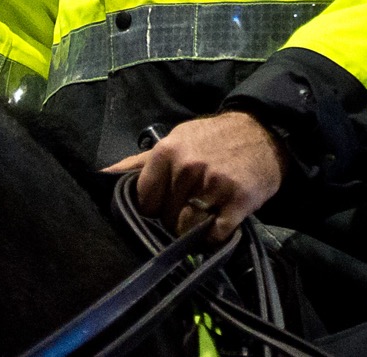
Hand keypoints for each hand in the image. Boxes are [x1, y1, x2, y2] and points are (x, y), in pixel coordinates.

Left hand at [103, 111, 286, 241]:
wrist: (266, 132)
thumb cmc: (214, 139)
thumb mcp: (176, 140)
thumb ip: (139, 162)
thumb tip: (100, 176)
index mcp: (167, 151)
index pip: (144, 202)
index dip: (155, 207)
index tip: (169, 200)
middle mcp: (188, 166)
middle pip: (165, 218)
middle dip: (176, 216)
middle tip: (195, 201)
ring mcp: (214, 184)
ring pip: (187, 229)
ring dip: (196, 227)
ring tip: (209, 208)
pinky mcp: (238, 200)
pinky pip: (214, 235)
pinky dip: (216, 235)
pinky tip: (223, 218)